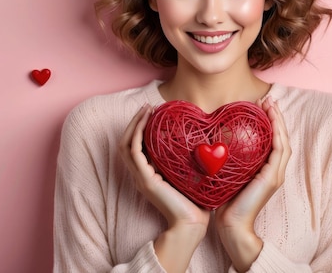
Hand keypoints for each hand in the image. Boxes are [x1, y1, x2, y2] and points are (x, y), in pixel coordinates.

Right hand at [119, 104, 209, 271]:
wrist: (192, 224)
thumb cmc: (195, 203)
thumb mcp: (190, 177)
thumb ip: (189, 162)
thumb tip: (204, 145)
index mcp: (149, 175)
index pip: (136, 147)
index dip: (140, 128)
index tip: (153, 113)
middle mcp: (141, 175)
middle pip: (126, 143)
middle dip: (135, 122)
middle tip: (147, 107)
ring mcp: (141, 177)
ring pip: (126, 144)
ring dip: (134, 124)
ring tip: (146, 110)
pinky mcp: (145, 179)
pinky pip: (134, 151)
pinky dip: (137, 134)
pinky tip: (146, 123)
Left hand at [214, 97, 291, 271]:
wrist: (232, 225)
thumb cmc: (226, 202)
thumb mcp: (229, 174)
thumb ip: (230, 159)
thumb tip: (216, 142)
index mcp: (266, 169)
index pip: (273, 140)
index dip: (271, 121)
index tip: (262, 104)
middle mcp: (274, 171)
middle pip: (282, 137)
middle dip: (277, 116)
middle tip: (269, 98)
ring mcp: (275, 175)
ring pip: (284, 141)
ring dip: (279, 121)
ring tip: (271, 104)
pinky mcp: (272, 178)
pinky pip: (279, 151)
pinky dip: (278, 134)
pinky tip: (272, 121)